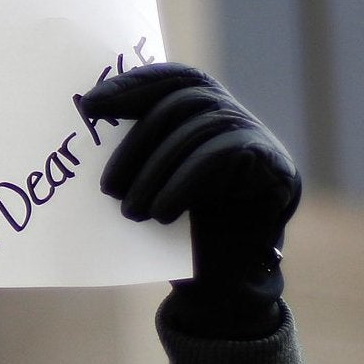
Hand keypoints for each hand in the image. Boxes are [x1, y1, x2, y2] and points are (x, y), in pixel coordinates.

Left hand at [78, 62, 301, 339]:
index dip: (131, 85)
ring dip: (156, 172)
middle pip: (181, 102)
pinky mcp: (276, 167)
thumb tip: (87, 112)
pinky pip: (224, 156)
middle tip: (107, 188)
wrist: (221, 285)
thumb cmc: (176, 231)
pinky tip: (162, 213)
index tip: (88, 105)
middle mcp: (235, 116)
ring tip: (131, 211)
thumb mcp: (148, 180)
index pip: (170, 77)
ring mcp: (259, 138)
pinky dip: (185, 182)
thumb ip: (134, 146)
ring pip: (200, 129)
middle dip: (137, 143)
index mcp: (203, 110)